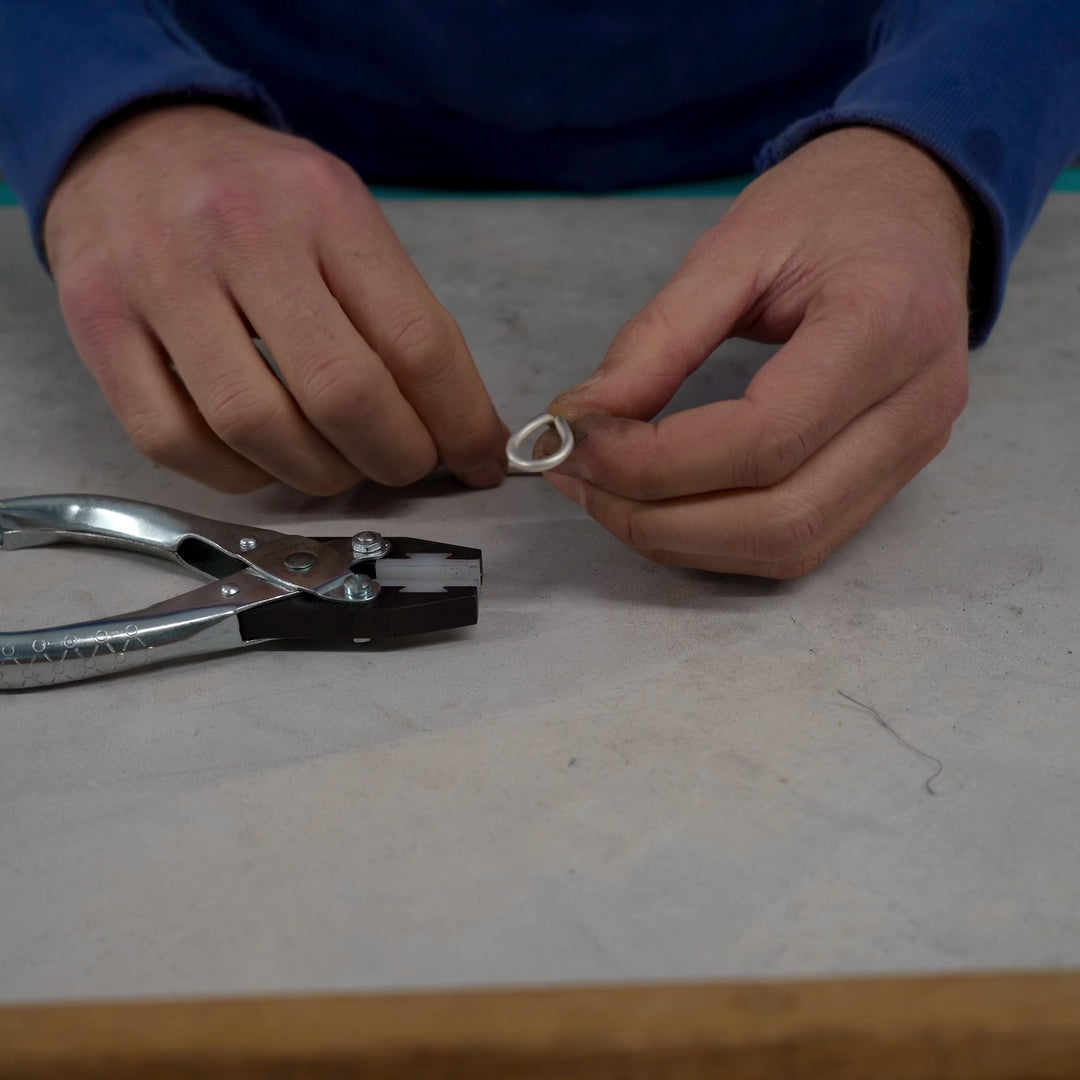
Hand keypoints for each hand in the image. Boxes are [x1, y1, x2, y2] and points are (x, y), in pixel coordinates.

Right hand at [44, 105, 506, 493]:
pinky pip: (172, 440)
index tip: (479, 459)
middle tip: (408, 466)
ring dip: (317, 474)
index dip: (460, 422)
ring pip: (256, 426)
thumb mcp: (340, 217)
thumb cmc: (255, 196)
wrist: (127, 137)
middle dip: (395, 457)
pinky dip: (234, 476)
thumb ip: (395, 313)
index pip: (417, 341)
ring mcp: (160, 279)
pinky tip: (262, 461)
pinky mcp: (97, 322)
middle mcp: (241, 235)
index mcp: (324, 206)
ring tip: (337, 465)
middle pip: (342, 394)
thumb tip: (455, 427)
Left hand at [544, 127, 971, 576]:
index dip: (653, 461)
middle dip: (655, 517)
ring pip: (790, 547)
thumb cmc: (830, 207)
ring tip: (605, 492)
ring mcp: (915, 450)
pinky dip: (718, 538)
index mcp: (884, 325)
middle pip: (779, 518)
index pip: (763, 437)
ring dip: (681, 539)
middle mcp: (917, 405)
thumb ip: (657, 339)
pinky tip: (661, 503)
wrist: (915, 200)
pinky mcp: (896, 474)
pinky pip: (801, 541)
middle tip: (575, 474)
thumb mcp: (732, 247)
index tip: (574, 440)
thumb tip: (583, 420)